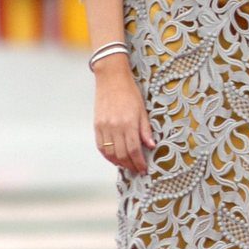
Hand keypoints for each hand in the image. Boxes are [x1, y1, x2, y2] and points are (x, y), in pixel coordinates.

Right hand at [93, 57, 154, 171]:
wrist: (111, 79)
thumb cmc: (129, 92)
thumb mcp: (142, 110)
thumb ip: (145, 130)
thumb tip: (151, 146)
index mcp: (128, 123)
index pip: (134, 150)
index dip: (139, 162)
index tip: (143, 169)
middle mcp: (115, 127)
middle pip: (122, 154)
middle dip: (130, 165)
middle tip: (136, 169)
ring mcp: (104, 127)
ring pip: (110, 153)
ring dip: (119, 162)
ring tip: (127, 165)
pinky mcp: (96, 126)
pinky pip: (101, 146)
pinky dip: (107, 156)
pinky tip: (114, 158)